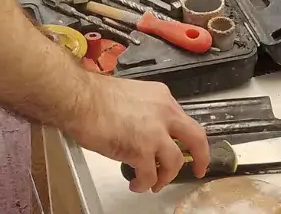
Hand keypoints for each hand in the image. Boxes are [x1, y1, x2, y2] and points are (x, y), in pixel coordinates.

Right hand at [63, 76, 207, 192]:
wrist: (79, 99)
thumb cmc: (94, 96)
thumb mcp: (132, 96)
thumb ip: (146, 112)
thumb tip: (145, 131)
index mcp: (162, 98)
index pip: (185, 120)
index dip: (188, 138)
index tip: (189, 148)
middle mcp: (164, 113)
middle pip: (196, 139)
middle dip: (201, 158)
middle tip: (198, 170)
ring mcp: (155, 133)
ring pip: (174, 162)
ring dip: (165, 177)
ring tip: (154, 184)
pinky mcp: (141, 151)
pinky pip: (149, 175)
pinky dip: (144, 184)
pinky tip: (135, 184)